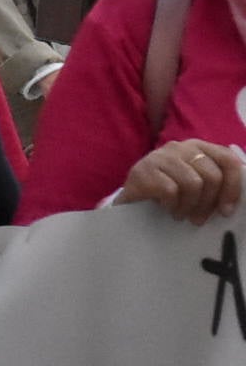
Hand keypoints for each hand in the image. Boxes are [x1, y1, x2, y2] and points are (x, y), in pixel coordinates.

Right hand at [116, 140, 245, 224]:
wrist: (131, 198)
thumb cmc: (169, 192)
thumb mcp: (197, 183)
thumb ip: (217, 181)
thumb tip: (238, 194)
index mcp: (198, 147)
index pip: (228, 160)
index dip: (233, 187)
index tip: (226, 210)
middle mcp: (180, 146)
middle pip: (212, 176)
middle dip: (208, 203)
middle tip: (199, 219)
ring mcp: (160, 156)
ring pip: (193, 184)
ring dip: (189, 206)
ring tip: (181, 214)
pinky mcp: (143, 170)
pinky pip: (170, 191)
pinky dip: (172, 205)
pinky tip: (166, 208)